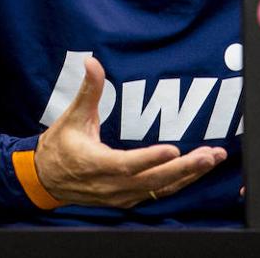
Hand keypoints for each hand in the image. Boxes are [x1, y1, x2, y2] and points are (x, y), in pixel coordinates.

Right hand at [34, 56, 226, 207]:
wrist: (46, 179)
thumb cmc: (61, 146)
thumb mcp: (72, 116)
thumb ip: (88, 90)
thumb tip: (92, 62)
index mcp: (96, 164)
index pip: (128, 164)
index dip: (151, 158)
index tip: (174, 149)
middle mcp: (111, 186)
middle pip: (153, 180)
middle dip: (184, 168)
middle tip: (209, 155)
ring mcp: (121, 195)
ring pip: (160, 189)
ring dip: (189, 175)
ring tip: (213, 159)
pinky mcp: (128, 198)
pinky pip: (158, 192)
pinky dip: (180, 181)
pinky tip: (198, 169)